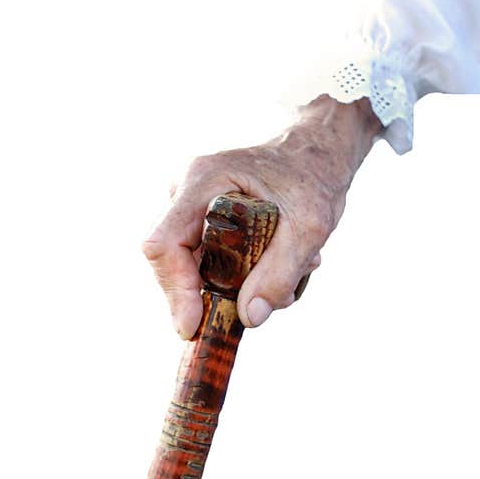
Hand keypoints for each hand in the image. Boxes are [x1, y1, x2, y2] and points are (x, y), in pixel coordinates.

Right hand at [143, 95, 380, 338]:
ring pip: (191, 266)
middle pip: (173, 261)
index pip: (164, 243)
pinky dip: (240, 273)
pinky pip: (205, 260)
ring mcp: (189, 206)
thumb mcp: (309, 227)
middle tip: (268, 299)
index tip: (193, 325)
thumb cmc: (313, 177)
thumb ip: (280, 273)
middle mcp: (186, 191)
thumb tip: (249, 318)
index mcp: (203, 180)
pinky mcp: (200, 220)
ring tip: (294, 266)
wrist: (315, 153)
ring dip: (237, 283)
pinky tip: (279, 259)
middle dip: (213, 292)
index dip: (174, 289)